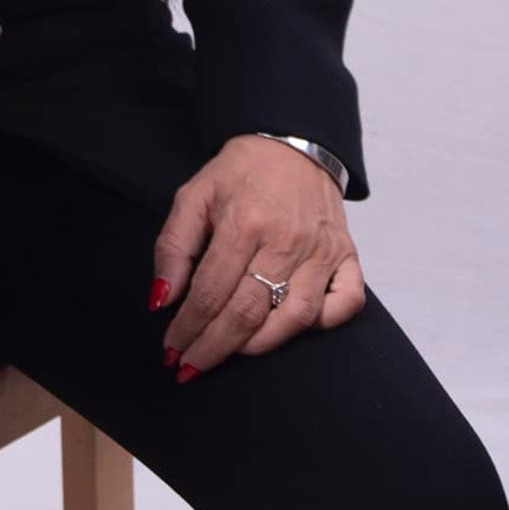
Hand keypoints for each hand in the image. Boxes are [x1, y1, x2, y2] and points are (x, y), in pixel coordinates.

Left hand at [151, 134, 365, 372]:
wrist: (291, 142)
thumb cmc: (240, 172)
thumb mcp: (193, 196)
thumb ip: (173, 247)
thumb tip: (162, 300)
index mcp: (244, 222)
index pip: (210, 293)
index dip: (187, 328)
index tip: (170, 350)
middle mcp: (286, 240)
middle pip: (247, 312)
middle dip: (214, 348)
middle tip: (190, 367)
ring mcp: (321, 250)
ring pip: (295, 317)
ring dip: (260, 345)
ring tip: (233, 352)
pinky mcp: (347, 254)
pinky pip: (345, 303)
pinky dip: (323, 323)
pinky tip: (292, 328)